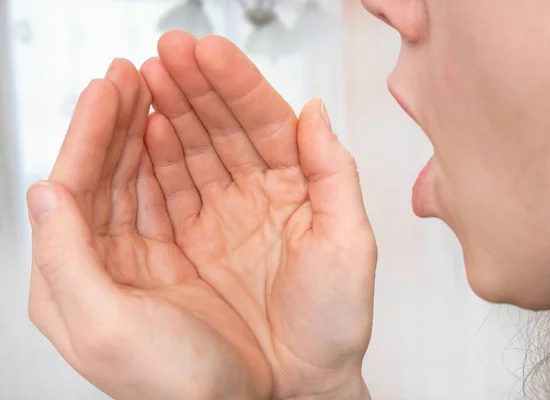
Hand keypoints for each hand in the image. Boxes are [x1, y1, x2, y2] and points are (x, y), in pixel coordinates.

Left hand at [27, 59, 271, 399]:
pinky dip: (171, 159)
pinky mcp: (181, 254)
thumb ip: (63, 261)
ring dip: (142, 131)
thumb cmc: (177, 384)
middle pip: (105, 172)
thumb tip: (43, 192)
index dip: (89, 133)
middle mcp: (106, 262)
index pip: (74, 187)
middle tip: (131, 74)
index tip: (107, 88)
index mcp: (78, 278)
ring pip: (137, 177)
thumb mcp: (106, 330)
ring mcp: (146, 255)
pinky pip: (169, 194)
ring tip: (152, 91)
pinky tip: (173, 134)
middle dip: (115, 120)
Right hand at [140, 31, 376, 398]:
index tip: (209, 51)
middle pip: (223, 126)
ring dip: (170, 113)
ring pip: (193, 151)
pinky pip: (171, 191)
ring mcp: (223, 215)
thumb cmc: (335, 322)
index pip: (265, 121)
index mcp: (298, 187)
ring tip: (146, 81)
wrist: (303, 381)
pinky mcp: (194, 242)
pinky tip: (144, 132)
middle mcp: (259, 194)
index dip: (237, 83)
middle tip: (167, 52)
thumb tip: (315, 111)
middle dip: (195, 86)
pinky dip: (155, 160)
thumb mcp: (350, 245)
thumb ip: (335, 173)